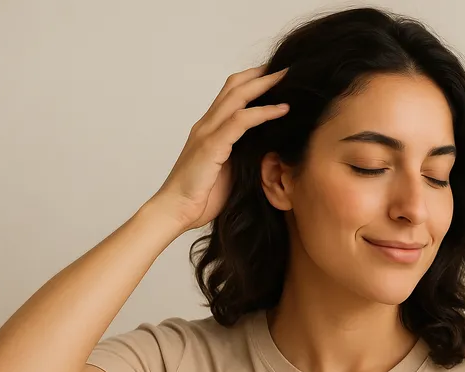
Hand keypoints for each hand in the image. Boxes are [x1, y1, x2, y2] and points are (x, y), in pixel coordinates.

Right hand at [149, 65, 288, 230]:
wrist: (175, 211)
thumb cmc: (201, 196)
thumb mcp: (229, 170)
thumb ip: (243, 155)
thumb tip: (268, 150)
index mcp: (209, 129)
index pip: (231, 94)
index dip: (253, 81)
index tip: (277, 77)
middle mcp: (206, 125)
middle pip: (234, 86)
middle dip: (262, 74)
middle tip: (287, 68)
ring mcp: (207, 133)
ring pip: (237, 96)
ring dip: (265, 85)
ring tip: (289, 78)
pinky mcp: (211, 145)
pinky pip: (241, 121)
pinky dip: (263, 112)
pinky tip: (282, 109)